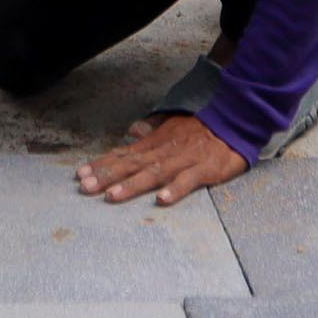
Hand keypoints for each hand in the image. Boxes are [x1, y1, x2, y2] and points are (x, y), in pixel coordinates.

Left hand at [76, 113, 247, 207]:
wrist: (237, 117)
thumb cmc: (205, 125)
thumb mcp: (175, 124)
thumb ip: (153, 129)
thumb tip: (132, 131)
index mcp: (157, 142)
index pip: (125, 154)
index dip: (103, 164)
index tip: (80, 174)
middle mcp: (166, 151)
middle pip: (133, 164)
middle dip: (107, 175)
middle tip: (85, 186)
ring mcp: (186, 160)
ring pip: (155, 173)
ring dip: (133, 184)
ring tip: (112, 195)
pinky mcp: (207, 169)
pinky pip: (189, 181)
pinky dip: (176, 189)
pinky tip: (162, 200)